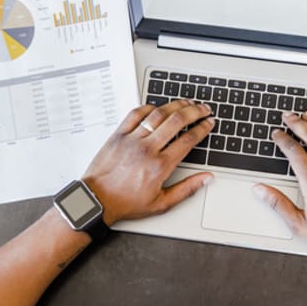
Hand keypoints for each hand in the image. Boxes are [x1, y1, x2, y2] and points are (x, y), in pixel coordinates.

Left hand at [82, 100, 214, 225]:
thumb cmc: (126, 203)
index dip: (202, 128)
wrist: (97, 200)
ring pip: (158, 113)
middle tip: (203, 108)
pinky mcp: (119, 135)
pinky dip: (149, 107)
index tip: (209, 123)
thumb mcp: (162, 203)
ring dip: (175, 105)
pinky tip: (158, 107)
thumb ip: (187, 189)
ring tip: (186, 103)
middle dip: (194, 111)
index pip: (188, 139)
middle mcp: (148, 149)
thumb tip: (206, 178)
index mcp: (161, 165)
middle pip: (177, 121)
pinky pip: (136, 114)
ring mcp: (132, 139)